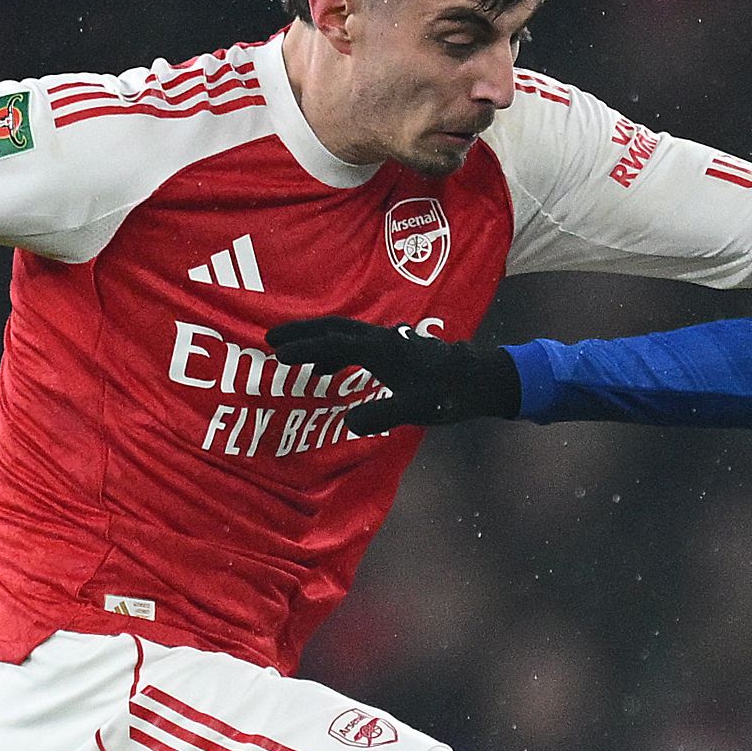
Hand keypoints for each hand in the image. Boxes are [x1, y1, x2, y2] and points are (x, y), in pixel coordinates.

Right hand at [265, 318, 519, 435]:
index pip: (334, 344)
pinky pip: (356, 343)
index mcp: (382, 349)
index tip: (277, 355)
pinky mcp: (396, 347)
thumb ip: (381, 415)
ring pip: (345, 332)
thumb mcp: (415, 409)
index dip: (304, 349)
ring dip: (317, 340)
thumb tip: (347, 423)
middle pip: (334, 327)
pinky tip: (329, 371)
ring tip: (292, 357)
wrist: (481, 378)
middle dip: (302, 332)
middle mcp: (382, 338)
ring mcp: (390, 340)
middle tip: (270, 339)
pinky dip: (335, 351)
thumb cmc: (449, 394)